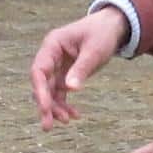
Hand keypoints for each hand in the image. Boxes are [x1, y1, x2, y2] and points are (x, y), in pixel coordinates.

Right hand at [28, 7, 127, 128]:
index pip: (39, 70)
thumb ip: (81, 69)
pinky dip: (66, 104)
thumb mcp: (94, 50)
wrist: (112, 27)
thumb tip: (70, 89)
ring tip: (67, 121)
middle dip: (45, 105)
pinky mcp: (66, 73)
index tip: (44, 108)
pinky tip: (75, 115)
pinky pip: (61, 92)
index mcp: (52, 45)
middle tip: (48, 126)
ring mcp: (57, 66)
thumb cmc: (102, 33)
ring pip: (50, 91)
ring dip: (56, 107)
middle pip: (42, 84)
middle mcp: (50, 56)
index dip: (39, 90)